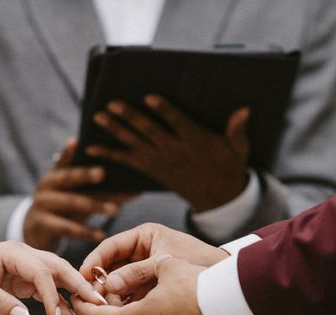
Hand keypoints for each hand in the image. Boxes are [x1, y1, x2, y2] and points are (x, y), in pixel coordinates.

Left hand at [0, 236, 104, 314]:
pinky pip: (48, 288)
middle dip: (78, 284)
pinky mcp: (25, 279)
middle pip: (59, 267)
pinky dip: (59, 300)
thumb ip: (1, 303)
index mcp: (14, 252)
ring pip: (58, 277)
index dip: (51, 294)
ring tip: (88, 310)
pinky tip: (69, 314)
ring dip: (72, 292)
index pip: (41, 271)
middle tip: (97, 301)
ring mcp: (26, 267)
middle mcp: (25, 256)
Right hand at [24, 139, 121, 250]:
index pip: (65, 158)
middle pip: (67, 177)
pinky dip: (85, 232)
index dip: (70, 150)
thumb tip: (137, 184)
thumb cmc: (66, 209)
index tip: (79, 140)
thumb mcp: (78, 195)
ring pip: (70, 203)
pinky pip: (67, 228)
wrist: (37, 233)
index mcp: (56, 172)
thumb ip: (101, 187)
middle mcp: (46, 184)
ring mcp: (41, 204)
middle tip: (102, 173)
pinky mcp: (42, 225)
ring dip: (94, 206)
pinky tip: (101, 235)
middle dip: (84, 174)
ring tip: (115, 210)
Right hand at [79, 223, 227, 293]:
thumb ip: (136, 274)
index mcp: (144, 237)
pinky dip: (124, 305)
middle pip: (111, 268)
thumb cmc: (200, 263)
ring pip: (119, 285)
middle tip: (92, 297)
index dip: (94, 261)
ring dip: (111, 297)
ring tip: (105, 309)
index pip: (110, 247)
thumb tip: (108, 287)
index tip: (81, 275)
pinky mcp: (150, 290)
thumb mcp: (165, 264)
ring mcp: (145, 273)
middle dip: (101, 283)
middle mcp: (141, 254)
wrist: (227, 283)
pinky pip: (131, 297)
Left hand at [86, 95, 250, 211]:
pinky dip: (108, 154)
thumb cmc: (227, 166)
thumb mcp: (238, 149)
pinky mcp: (151, 168)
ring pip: (134, 143)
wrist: (216, 196)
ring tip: (98, 116)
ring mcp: (160, 160)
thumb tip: (244, 109)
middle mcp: (174, 151)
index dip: (164, 110)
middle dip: (130, 117)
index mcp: (195, 141)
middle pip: (149, 131)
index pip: (178, 123)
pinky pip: (126, 161)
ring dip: (115, 130)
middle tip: (112, 104)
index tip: (150, 97)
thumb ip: (237, 129)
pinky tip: (90, 148)